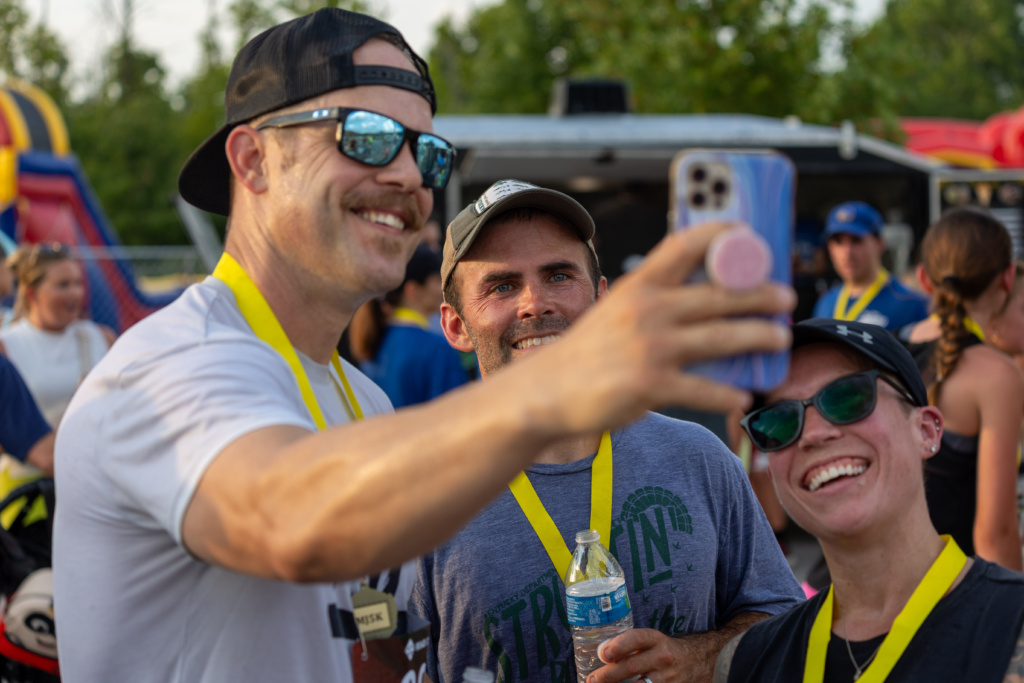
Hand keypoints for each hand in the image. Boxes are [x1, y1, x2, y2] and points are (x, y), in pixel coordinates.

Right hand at [499, 221, 795, 436]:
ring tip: (779, 338)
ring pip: (723, 337)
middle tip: (786, 296)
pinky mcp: (650, 386)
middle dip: (762, 294)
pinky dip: (728, 394)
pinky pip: (704, 389)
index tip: (751, 232)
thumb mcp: (616, 310)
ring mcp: (650, 348)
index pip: (686, 244)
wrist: (545, 391)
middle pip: (720, 294)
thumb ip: (654, 298)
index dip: (724, 233)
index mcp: (638, 285)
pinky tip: (742, 396)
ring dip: (759, 337)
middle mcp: (647, 310)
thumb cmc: (589, 351)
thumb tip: (707, 292)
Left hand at [587, 628, 703, 682]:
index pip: (636, 639)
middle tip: (592, 679)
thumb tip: (600, 654)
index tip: (604, 655)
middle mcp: (662, 657)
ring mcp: (667, 678)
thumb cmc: (665, 650)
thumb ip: (631, 646)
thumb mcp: (652, 641)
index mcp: (655, 640)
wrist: (697, 660)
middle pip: (631, 666)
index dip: (619, 646)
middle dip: (608, 675)